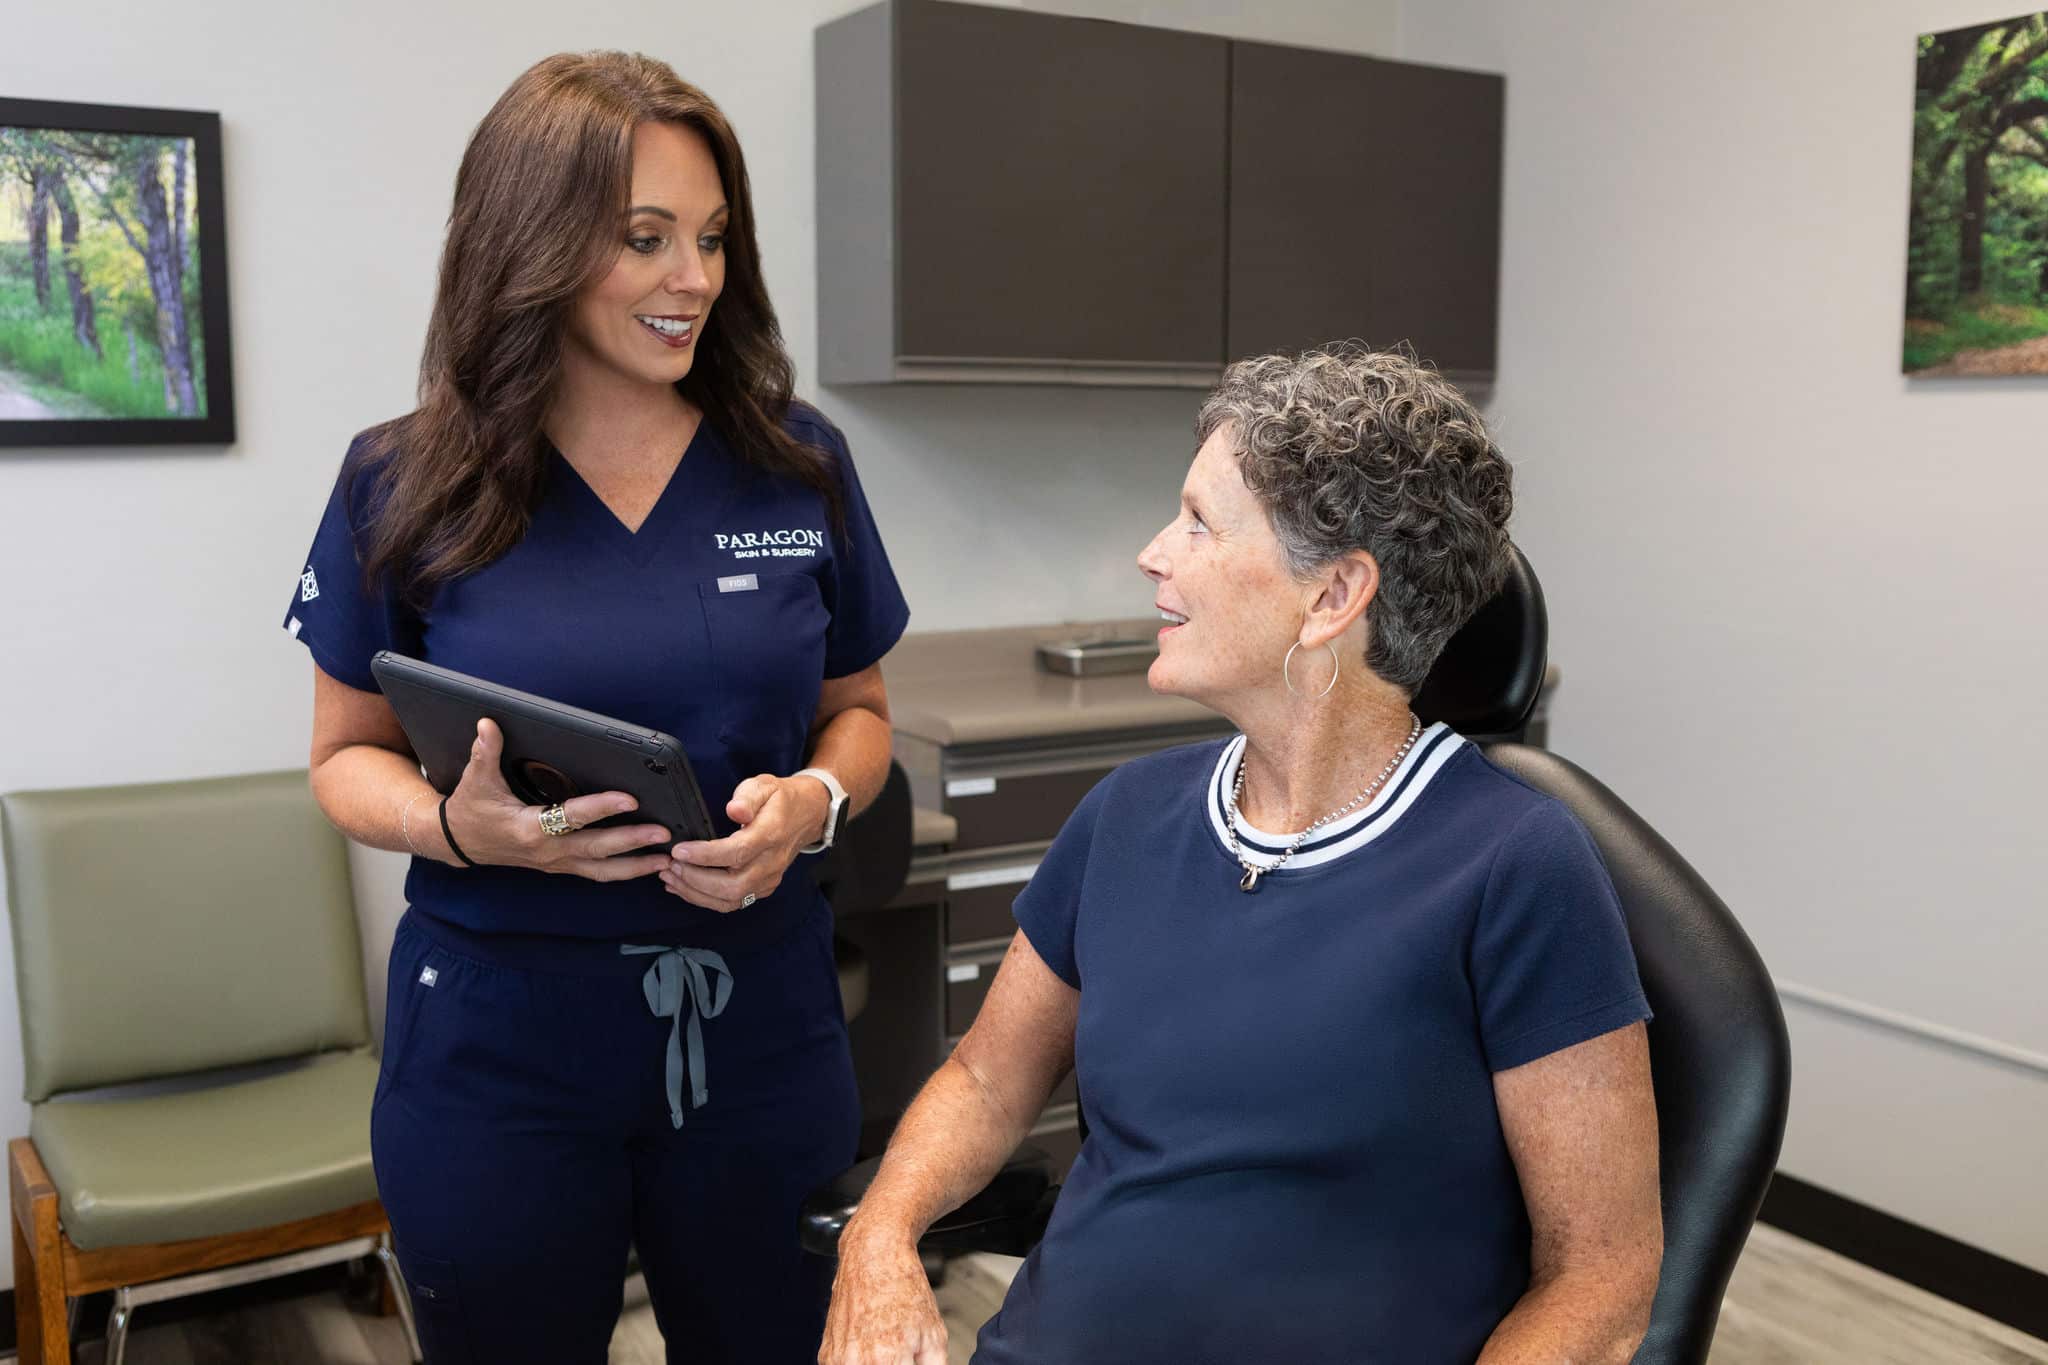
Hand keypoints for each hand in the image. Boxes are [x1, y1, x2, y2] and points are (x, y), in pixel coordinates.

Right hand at [439, 719, 672, 881]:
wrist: (458, 844)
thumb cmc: (470, 811)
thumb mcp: (475, 780)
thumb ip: (485, 752)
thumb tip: (488, 724)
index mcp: (529, 829)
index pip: (572, 817)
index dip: (601, 808)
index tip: (630, 799)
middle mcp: (547, 851)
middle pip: (597, 850)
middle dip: (632, 843)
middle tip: (664, 834)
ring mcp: (556, 862)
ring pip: (602, 871)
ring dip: (636, 866)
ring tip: (668, 859)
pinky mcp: (561, 866)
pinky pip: (597, 872)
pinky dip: (624, 870)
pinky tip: (648, 864)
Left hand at [661, 772, 829, 911]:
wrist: (807, 815)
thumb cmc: (780, 799)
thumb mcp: (764, 785)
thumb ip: (747, 796)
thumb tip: (734, 810)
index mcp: (771, 834)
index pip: (737, 852)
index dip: (705, 855)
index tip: (679, 850)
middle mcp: (772, 862)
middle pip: (732, 886)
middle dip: (695, 880)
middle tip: (670, 865)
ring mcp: (769, 878)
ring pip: (731, 900)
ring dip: (696, 893)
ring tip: (670, 877)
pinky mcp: (763, 888)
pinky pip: (732, 902)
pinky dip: (704, 899)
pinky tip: (683, 887)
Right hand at [819, 1231, 948, 1364]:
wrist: (872, 1255)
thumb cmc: (903, 1288)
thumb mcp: (933, 1334)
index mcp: (886, 1360)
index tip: (911, 1364)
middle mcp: (856, 1362)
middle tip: (903, 1358)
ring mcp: (837, 1361)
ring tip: (889, 1353)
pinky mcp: (826, 1356)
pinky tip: (873, 1353)